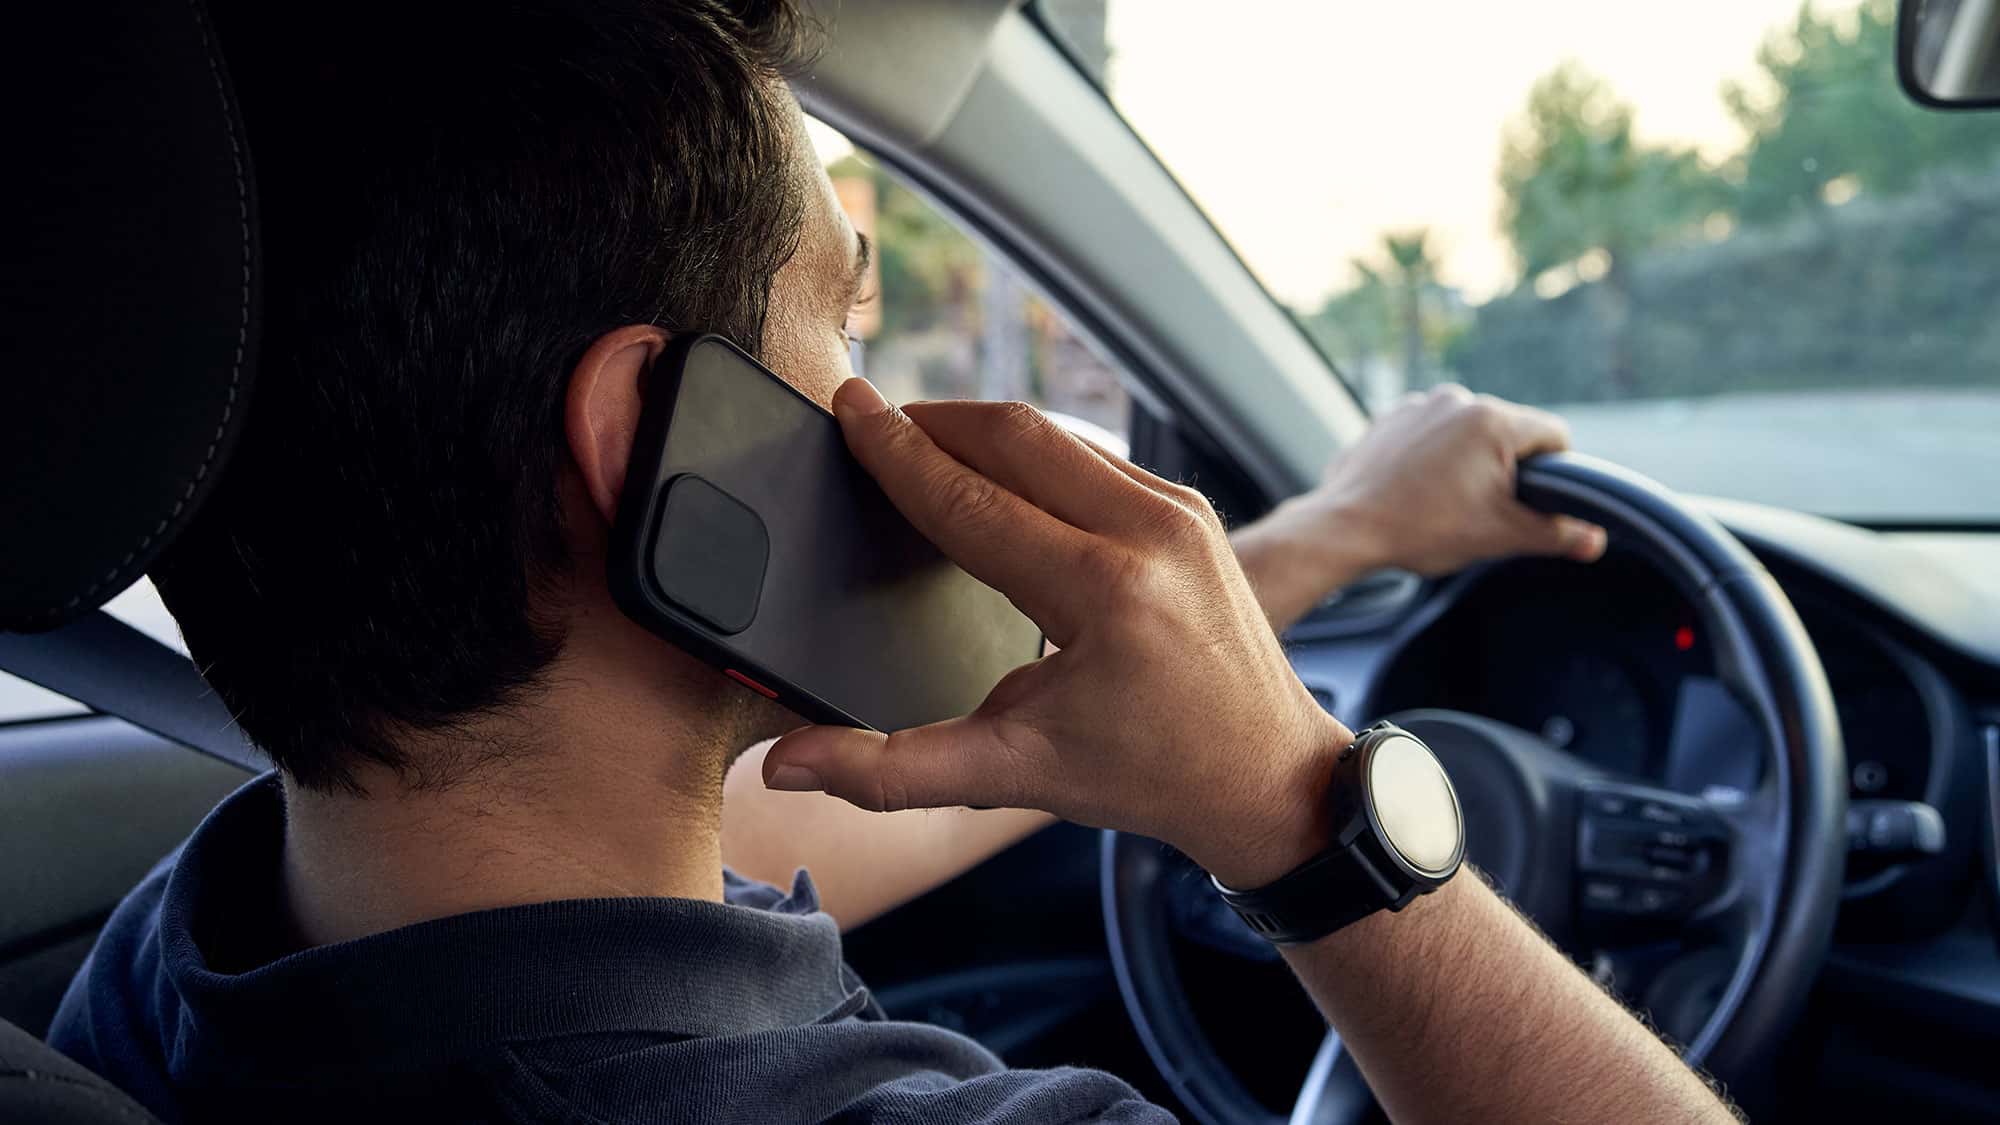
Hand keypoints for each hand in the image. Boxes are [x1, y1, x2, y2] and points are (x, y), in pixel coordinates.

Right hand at [763, 382, 1345, 887]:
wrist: (1268, 776)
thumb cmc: (1148, 777)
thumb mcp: (1014, 775)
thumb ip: (890, 771)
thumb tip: (787, 767)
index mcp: (1103, 592)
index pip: (969, 498)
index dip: (895, 452)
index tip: (846, 407)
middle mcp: (1149, 531)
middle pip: (1013, 435)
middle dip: (932, 421)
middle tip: (868, 419)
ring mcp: (1179, 510)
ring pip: (1055, 434)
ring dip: (980, 431)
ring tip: (919, 443)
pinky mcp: (1190, 507)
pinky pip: (1093, 454)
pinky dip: (1032, 452)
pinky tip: (992, 470)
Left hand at [1304, 385, 1606, 576]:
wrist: (1345, 528)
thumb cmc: (1422, 529)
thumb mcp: (1500, 536)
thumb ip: (1555, 534)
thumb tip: (1594, 539)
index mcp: (1493, 420)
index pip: (1552, 435)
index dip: (1557, 469)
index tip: (1541, 498)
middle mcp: (1457, 399)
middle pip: (1507, 431)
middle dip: (1506, 467)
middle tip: (1484, 509)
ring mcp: (1418, 404)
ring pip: (1466, 431)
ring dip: (1467, 460)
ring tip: (1445, 501)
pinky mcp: (1388, 417)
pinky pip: (1428, 433)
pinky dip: (1431, 456)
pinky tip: (1417, 489)